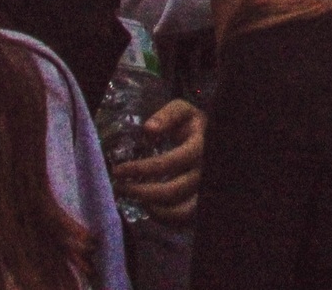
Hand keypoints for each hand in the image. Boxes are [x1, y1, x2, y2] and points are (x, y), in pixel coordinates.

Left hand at [110, 99, 203, 225]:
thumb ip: (167, 116)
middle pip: (173, 190)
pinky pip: (184, 219)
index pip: (169, 162)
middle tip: (121, 188)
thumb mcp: (183, 111)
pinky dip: (164, 218)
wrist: (213, 138)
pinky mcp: (202, 202)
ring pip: (181, 211)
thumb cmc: (193, 125)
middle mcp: (206, 172)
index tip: (119, 170)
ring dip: (153, 208)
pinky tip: (149, 207)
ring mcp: (205, 190)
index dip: (142, 168)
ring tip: (134, 199)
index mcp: (201, 147)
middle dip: (141, 192)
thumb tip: (148, 129)